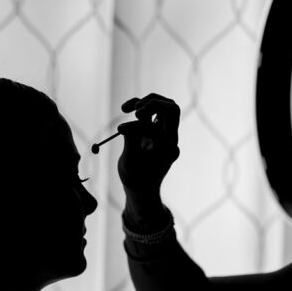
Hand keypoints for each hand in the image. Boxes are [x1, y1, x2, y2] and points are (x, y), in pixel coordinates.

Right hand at [117, 93, 180, 213]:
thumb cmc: (135, 180)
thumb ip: (131, 143)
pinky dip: (141, 106)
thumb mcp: (129, 163)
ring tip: (125, 108)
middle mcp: (170, 138)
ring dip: (144, 102)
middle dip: (152, 104)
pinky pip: (154, 110)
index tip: (120, 131)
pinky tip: (126, 109)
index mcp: (167, 149)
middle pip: (171, 109)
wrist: (142, 189)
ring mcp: (165, 133)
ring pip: (163, 105)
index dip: (136, 126)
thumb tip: (130, 126)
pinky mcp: (157, 129)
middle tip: (135, 111)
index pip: (155, 127)